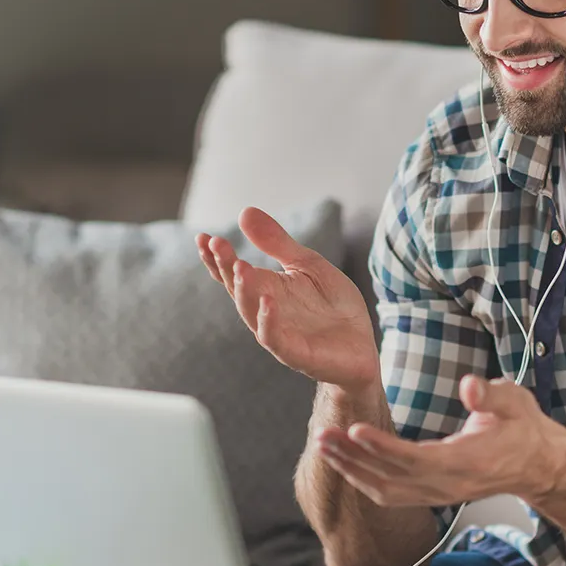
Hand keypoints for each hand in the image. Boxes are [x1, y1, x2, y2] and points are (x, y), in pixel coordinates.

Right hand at [197, 207, 379, 388]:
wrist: (362, 346)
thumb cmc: (332, 306)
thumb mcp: (307, 265)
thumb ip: (277, 243)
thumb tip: (244, 211)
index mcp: (266, 289)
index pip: (233, 273)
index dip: (217, 258)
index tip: (202, 237)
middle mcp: (265, 312)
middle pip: (238, 289)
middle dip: (226, 267)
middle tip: (216, 244)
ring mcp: (279, 334)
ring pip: (252, 313)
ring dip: (244, 291)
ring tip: (241, 267)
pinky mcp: (297, 353)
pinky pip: (277, 340)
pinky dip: (269, 322)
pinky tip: (268, 302)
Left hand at [313, 375, 565, 506]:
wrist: (535, 464)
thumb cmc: (522, 428)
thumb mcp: (515, 402)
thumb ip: (491, 395)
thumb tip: (469, 387)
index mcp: (467, 462)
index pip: (417, 459)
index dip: (384, 448)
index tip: (356, 429)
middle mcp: (448, 485)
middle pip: (391, 478)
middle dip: (353, 457)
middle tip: (323, 434)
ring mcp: (438, 494)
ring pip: (385, 491)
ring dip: (351, 469)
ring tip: (324, 444)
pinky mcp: (430, 495)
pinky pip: (389, 495)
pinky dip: (362, 480)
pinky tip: (344, 461)